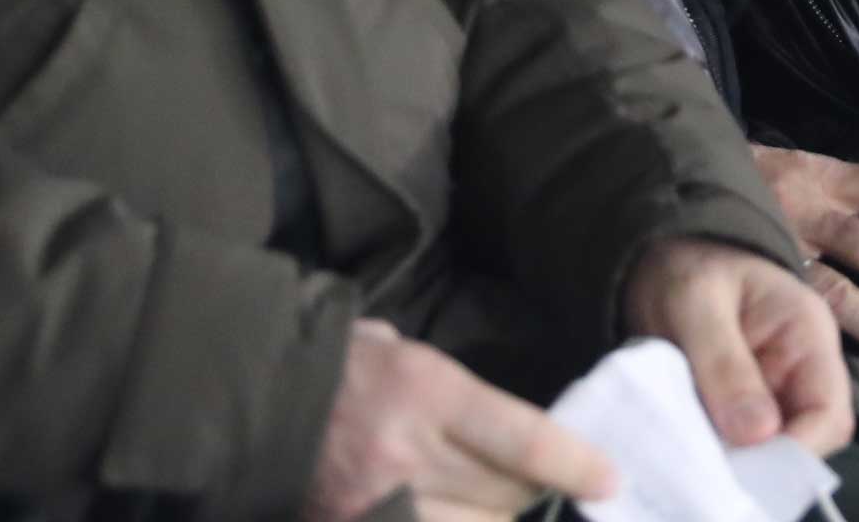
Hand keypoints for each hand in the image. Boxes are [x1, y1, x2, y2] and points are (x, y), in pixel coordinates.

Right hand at [305, 319, 615, 521]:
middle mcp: (405, 452)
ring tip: (508, 513)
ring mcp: (373, 500)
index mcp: (426, 392)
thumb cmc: (341, 362)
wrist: (249, 394)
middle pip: (502, 498)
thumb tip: (517, 435)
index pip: (521, 440)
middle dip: (534, 501)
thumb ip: (457, 393)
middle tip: (549, 494)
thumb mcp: (405, 352)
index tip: (609, 480)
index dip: (573, 465)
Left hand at [620, 238, 853, 454]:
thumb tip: (758, 436)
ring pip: (771, 448)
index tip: (745, 469)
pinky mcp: (742, 405)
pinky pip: (741, 444)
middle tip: (712, 472)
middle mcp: (801, 368)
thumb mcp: (696, 305)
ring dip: (737, 462)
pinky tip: (690, 452)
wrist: (657, 255)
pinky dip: (718, 455)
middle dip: (763, 463)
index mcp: (807, 333)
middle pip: (805, 439)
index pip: (830, 413)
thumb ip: (724, 364)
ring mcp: (773, 389)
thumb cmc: (684, 266)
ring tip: (695, 461)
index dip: (796, 451)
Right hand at [752, 144, 858, 387]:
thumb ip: (847, 189)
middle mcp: (808, 212)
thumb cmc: (743, 175)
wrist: (660, 173)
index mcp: (826, 174)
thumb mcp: (798, 166)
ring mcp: (778, 251)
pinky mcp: (751, 281)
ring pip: (843, 298)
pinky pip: (796, 323)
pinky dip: (829, 352)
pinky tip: (855, 382)